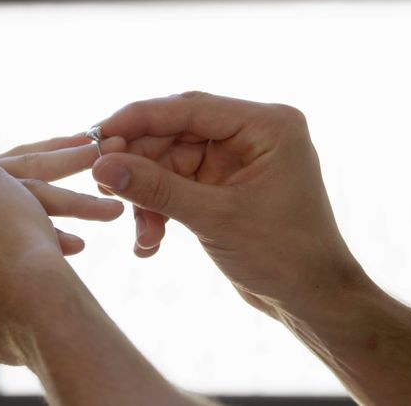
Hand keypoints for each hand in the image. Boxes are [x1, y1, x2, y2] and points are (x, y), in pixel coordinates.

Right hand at [91, 91, 365, 317]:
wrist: (313, 301)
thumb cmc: (284, 256)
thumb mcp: (216, 219)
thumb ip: (157, 188)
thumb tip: (101, 165)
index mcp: (266, 125)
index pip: (189, 108)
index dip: (138, 119)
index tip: (97, 134)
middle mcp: (252, 134)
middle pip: (174, 132)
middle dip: (139, 162)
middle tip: (100, 181)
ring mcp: (236, 159)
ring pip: (169, 161)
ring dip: (148, 195)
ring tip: (139, 231)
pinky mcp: (223, 185)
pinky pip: (176, 184)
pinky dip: (159, 209)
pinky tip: (149, 241)